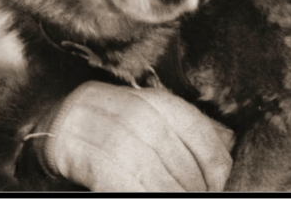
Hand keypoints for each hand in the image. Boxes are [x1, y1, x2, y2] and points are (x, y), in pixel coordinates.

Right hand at [26, 81, 234, 191]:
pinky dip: (138, 192)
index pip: (200, 133)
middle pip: (178, 157)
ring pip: (152, 173)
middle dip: (194, 185)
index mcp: (157, 101)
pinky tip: (148, 197)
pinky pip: (122, 180)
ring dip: (170, 192)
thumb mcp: (155, 120)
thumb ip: (191, 131)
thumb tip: (231, 145)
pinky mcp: (85, 153)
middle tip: (201, 194)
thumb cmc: (115, 127)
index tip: (221, 184)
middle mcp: (135, 111)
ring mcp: (108, 130)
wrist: (59, 122)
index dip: (217, 165)